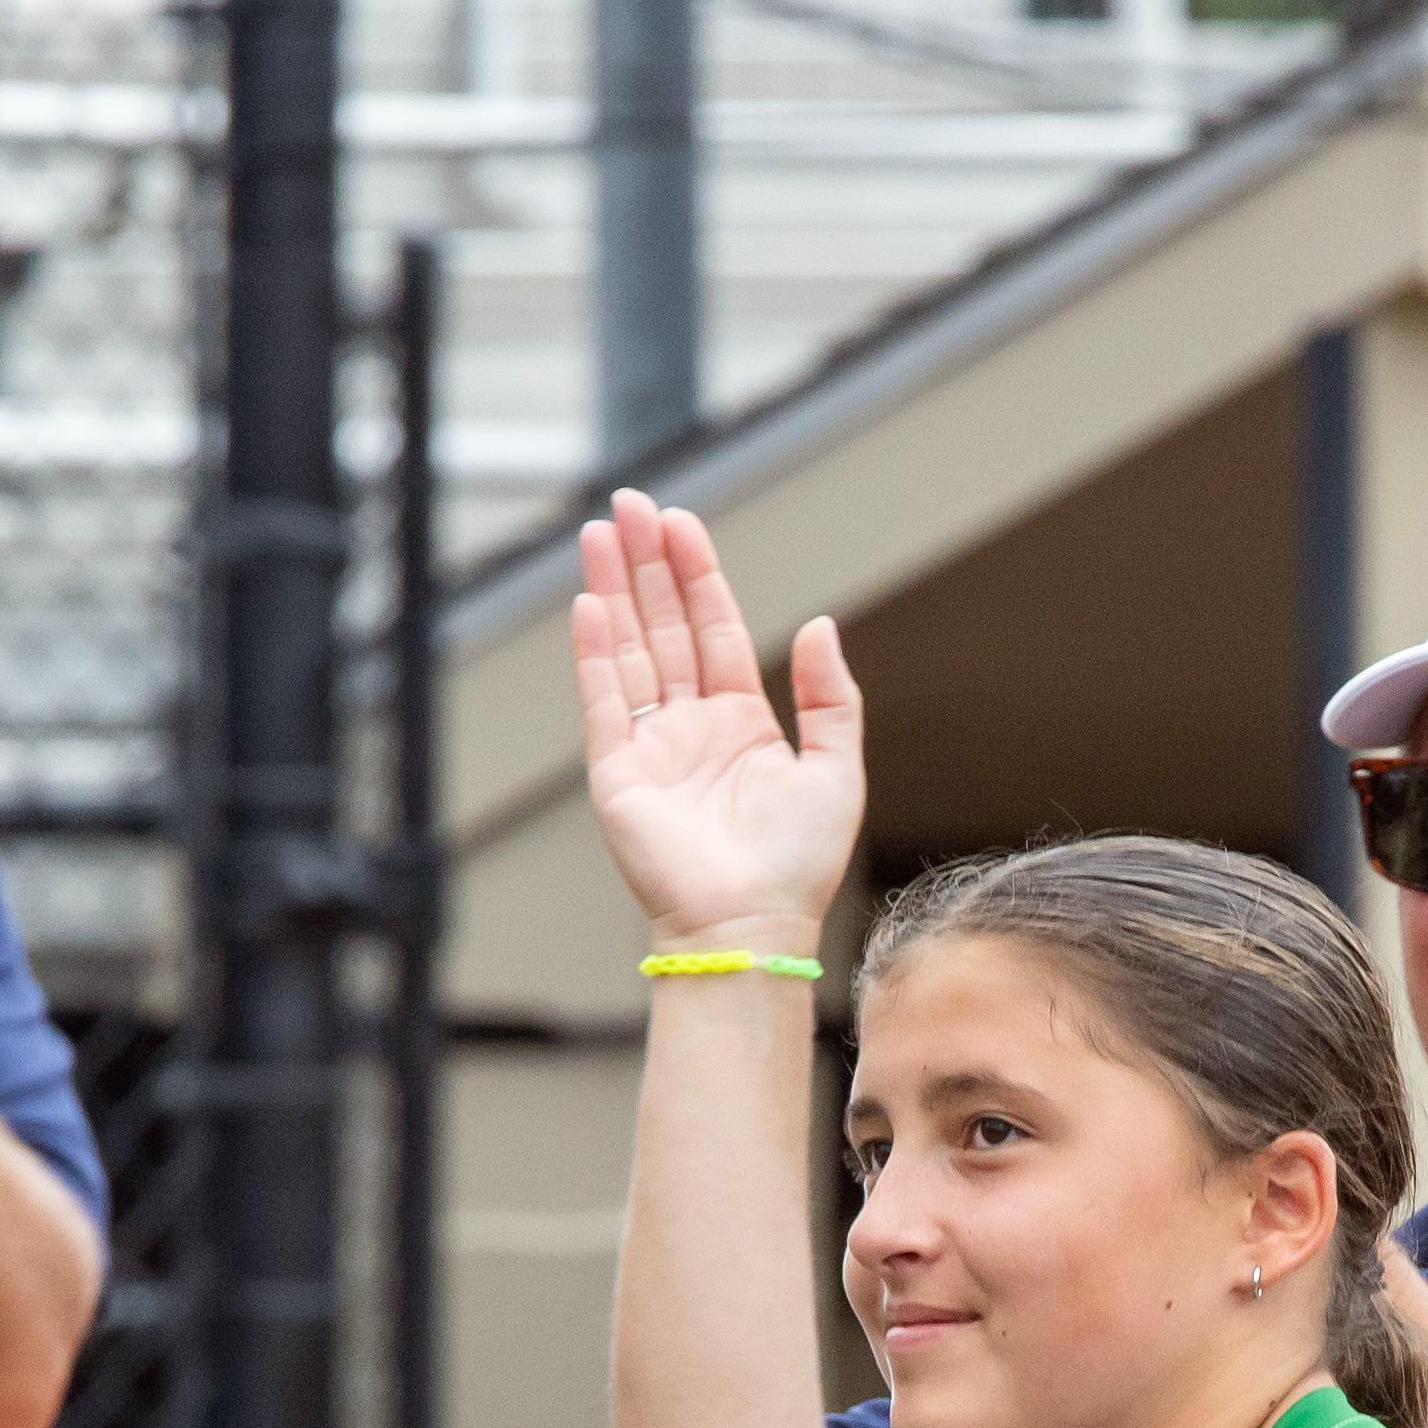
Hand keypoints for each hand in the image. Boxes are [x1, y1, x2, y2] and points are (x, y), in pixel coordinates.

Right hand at [572, 490, 857, 951]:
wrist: (752, 924)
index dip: (697, 575)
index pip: (714, 629)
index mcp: (742, 723)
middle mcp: (691, 727)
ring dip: (614, 590)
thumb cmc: (798, 864)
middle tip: (630, 503)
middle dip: (647, 564)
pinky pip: (603, 700)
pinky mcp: (617, 772)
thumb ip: (830, 697)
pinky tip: (590, 602)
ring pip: (629, 650)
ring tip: (600, 532)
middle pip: (663, 627)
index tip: (680, 522)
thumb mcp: (837, 770)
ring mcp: (650, 746)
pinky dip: (594, 651)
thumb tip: (822, 625)